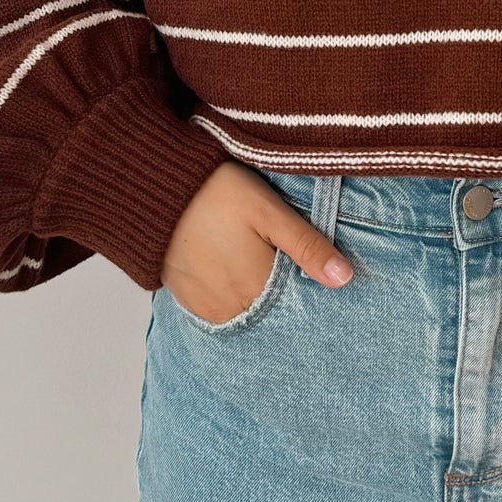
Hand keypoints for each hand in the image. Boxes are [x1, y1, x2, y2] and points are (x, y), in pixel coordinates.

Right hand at [160, 160, 352, 324]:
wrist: (157, 192)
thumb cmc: (217, 193)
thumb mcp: (269, 212)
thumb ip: (306, 246)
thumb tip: (345, 278)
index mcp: (257, 290)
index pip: (296, 305)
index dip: (307, 288)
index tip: (310, 273)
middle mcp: (232, 309)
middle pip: (271, 309)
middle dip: (283, 292)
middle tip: (281, 261)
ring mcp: (207, 309)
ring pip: (247, 310)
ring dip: (256, 294)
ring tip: (255, 261)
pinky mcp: (189, 302)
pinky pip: (222, 308)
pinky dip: (233, 294)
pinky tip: (234, 268)